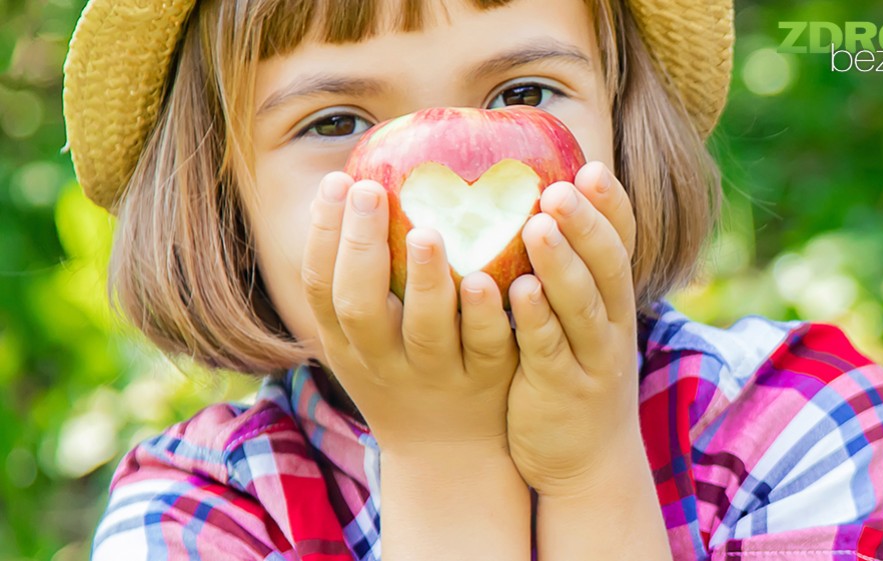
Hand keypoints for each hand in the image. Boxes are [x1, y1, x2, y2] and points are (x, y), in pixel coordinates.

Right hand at [302, 172, 519, 452]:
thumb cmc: (405, 368)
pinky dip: (485, 315)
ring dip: (423, 281)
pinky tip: (487, 281)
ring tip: (426, 233)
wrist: (448, 452)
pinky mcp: (487, 380)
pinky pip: (486, 347)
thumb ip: (364, 273)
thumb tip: (367, 178)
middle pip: (359, 306)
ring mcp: (437, 372)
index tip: (338, 181)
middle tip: (372, 189)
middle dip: (361, 246)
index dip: (322, 235)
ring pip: (425, 330)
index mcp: (348, 342)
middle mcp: (384, 359)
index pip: (321, 286)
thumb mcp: (367, 336)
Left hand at [506, 161, 642, 496]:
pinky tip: (518, 293)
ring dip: (562, 264)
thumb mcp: (576, 321)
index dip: (611, 206)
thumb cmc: (569, 373)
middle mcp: (611, 324)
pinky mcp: (563, 391)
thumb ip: (559, 273)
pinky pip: (551, 351)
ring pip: (583, 305)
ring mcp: (591, 359)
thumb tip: (522, 209)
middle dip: (586, 224)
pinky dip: (538, 320)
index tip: (590, 167)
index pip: (622, 243)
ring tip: (538, 226)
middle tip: (560, 186)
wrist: (587, 460)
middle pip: (607, 265)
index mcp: (613, 300)